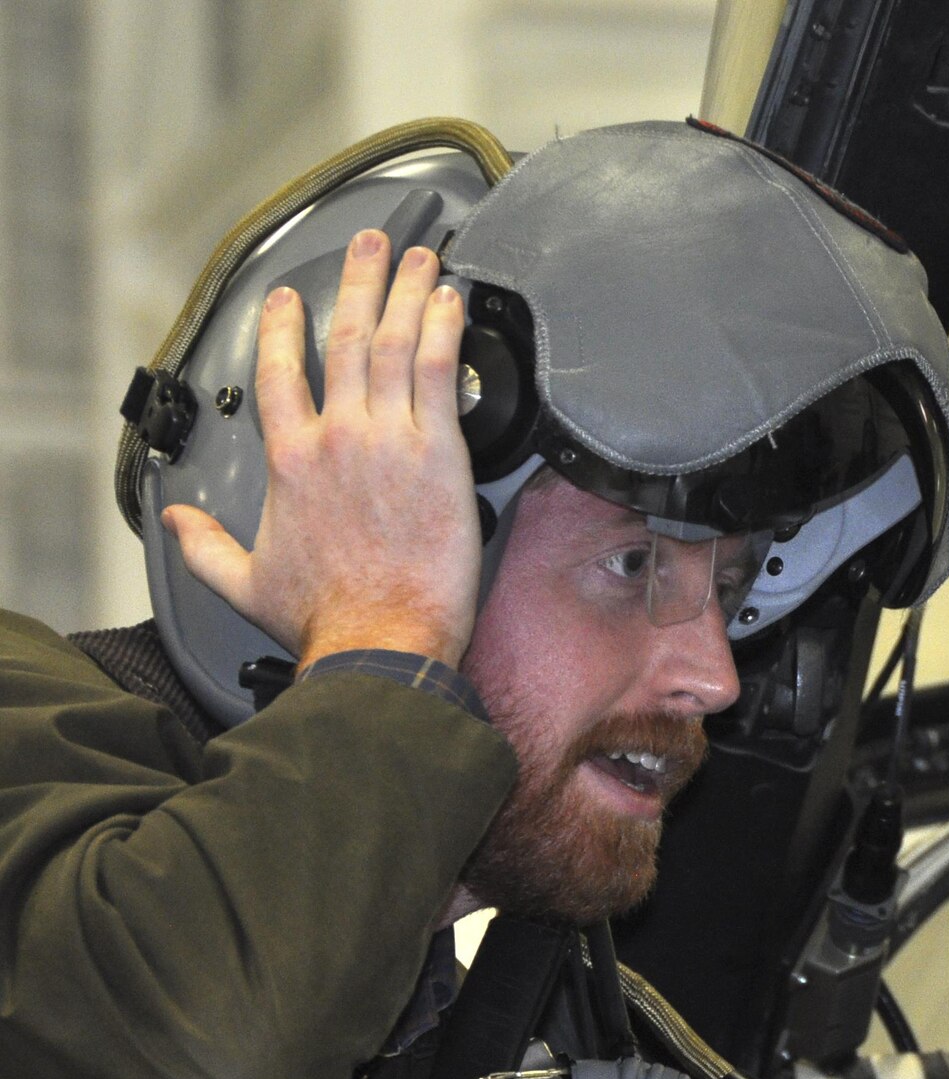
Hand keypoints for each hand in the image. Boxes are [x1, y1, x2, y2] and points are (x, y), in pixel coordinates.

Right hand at [164, 230, 482, 669]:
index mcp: (291, 460)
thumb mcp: (243, 582)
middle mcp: (338, 437)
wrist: (382, 640)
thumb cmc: (326, 619)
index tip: (289, 300)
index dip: (282, 328)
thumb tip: (175, 523)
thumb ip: (203, 545)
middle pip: (346, 338)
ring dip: (407, 291)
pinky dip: (445, 330)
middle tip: (372, 245)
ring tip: (418, 256)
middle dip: (360, 282)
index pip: (279, 373)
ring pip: (396, 344)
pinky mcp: (440, 455)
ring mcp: (391, 440)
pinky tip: (452, 301)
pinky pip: (441, 373)